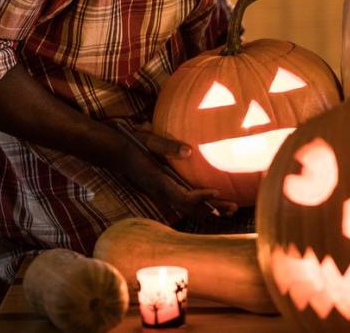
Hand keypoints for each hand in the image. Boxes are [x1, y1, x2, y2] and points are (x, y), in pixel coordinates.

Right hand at [116, 125, 237, 218]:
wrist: (115, 151)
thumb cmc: (132, 142)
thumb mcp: (148, 140)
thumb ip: (166, 146)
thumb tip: (189, 151)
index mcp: (158, 181)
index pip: (182, 197)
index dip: (201, 197)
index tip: (217, 192)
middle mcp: (161, 191)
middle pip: (189, 207)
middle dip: (212, 209)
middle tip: (234, 207)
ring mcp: (162, 192)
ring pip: (187, 207)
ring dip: (208, 209)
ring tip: (230, 209)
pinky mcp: (163, 189)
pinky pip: (183, 201)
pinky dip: (200, 204)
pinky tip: (212, 201)